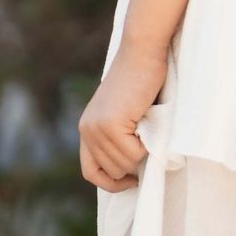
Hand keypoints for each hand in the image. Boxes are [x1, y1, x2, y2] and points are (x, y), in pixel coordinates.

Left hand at [79, 44, 167, 192]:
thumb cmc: (142, 80)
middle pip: (112, 171)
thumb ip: (119, 135)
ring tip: (149, 129)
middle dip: (134, 165)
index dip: (111, 182)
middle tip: (149, 144)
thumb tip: (132, 169)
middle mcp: (87, 130)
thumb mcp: (123, 112)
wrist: (141, 52)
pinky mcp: (111, 125)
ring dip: (142, 154)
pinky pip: (133, 153)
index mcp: (87, 128)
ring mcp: (97, 128)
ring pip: (124, 164)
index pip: (90, 172)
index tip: (131, 180)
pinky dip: (147, 146)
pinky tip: (148, 124)